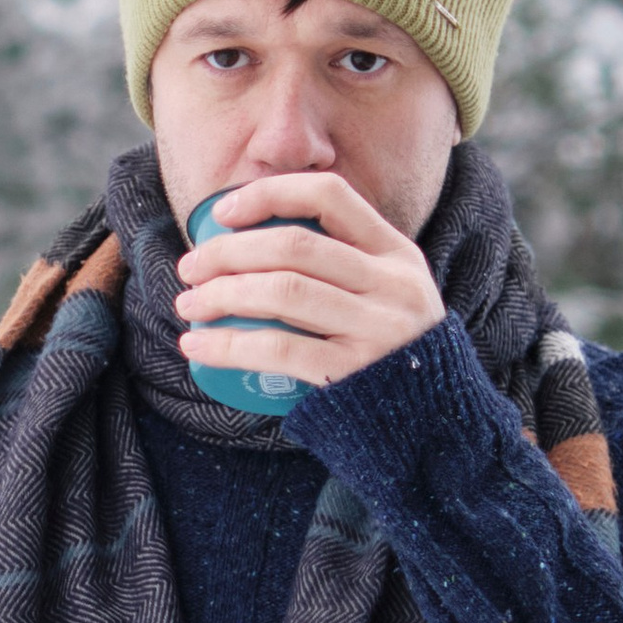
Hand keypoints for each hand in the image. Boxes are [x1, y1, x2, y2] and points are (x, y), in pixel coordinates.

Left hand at [174, 168, 444, 389]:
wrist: (434, 429)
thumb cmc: (388, 355)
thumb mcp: (388, 297)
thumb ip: (345, 268)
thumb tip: (252, 241)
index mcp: (397, 254)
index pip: (329, 195)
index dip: (270, 193)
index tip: (221, 212)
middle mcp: (393, 285)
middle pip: (295, 246)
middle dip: (228, 251)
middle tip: (189, 268)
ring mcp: (379, 330)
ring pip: (283, 292)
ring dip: (221, 294)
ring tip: (188, 305)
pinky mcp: (355, 373)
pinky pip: (278, 349)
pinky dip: (227, 345)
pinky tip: (197, 345)